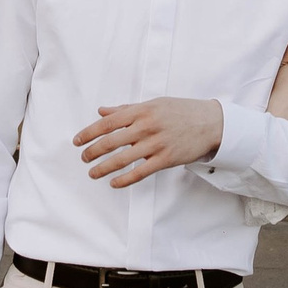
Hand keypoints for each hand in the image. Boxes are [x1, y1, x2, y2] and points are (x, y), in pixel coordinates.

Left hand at [73, 98, 223, 187]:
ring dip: (104, 167)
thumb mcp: (153, 104)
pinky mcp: (166, 159)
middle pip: (112, 142)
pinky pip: (141, 172)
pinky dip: (125, 179)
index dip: (89, 133)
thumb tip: (102, 111)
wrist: (210, 122)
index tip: (77, 141)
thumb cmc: (180, 111)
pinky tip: (114, 183)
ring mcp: (157, 144)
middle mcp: (147, 127)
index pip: (108, 123)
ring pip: (123, 159)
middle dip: (93, 151)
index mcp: (141, 111)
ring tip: (93, 173)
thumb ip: (126, 109)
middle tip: (83, 158)